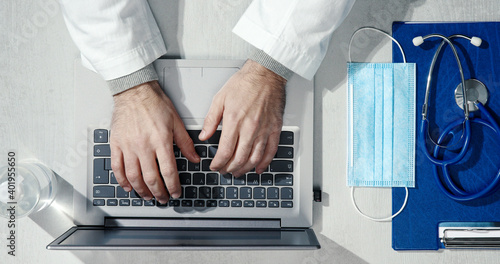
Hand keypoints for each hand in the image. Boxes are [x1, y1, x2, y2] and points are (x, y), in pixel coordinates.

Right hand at [110, 81, 199, 203]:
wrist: (134, 91)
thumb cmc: (155, 103)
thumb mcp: (176, 121)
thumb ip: (185, 142)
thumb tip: (195, 158)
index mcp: (161, 141)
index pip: (168, 171)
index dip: (173, 186)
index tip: (175, 193)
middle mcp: (144, 146)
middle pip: (151, 178)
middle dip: (159, 192)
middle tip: (162, 199)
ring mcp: (128, 146)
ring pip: (134, 176)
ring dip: (142, 190)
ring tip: (148, 196)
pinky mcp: (116, 144)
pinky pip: (117, 167)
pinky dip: (122, 180)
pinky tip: (129, 187)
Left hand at [199, 59, 285, 175]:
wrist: (266, 74)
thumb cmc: (244, 83)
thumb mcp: (220, 98)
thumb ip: (211, 119)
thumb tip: (204, 136)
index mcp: (234, 121)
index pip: (225, 151)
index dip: (218, 163)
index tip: (214, 166)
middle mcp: (250, 128)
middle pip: (239, 158)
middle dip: (229, 169)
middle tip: (224, 171)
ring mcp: (264, 130)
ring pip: (254, 158)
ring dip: (245, 169)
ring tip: (237, 172)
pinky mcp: (275, 129)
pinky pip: (271, 151)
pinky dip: (264, 163)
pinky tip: (258, 168)